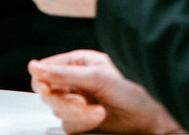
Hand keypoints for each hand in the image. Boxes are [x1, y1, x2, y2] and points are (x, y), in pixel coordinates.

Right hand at [29, 50, 185, 133]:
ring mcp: (79, 102)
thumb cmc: (133, 86)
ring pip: (59, 112)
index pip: (45, 72)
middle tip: (81, 101)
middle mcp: (75, 82)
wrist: (154, 114)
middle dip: (66, 101)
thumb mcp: (96, 76)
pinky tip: (99, 115)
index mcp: (76, 63)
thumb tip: (34, 67)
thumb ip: (63, 73)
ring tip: (97, 109)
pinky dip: (84, 122)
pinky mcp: (85, 121)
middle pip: (49, 94)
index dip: (43, 82)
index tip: (49, 90)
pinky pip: (70, 125)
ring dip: (78, 113)